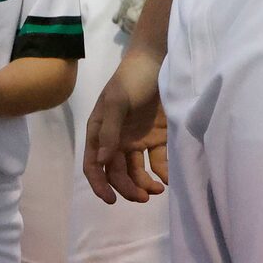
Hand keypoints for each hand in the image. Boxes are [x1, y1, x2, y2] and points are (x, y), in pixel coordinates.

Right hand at [83, 48, 169, 203]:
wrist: (160, 62)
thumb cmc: (132, 79)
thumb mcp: (118, 102)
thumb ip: (110, 132)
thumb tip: (101, 162)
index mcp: (100, 131)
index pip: (94, 164)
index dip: (99, 184)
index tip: (111, 200)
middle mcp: (116, 139)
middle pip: (117, 172)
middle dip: (127, 188)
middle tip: (143, 197)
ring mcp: (138, 139)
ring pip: (137, 171)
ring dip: (144, 184)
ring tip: (157, 189)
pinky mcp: (158, 138)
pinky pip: (158, 162)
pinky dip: (162, 173)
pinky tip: (168, 178)